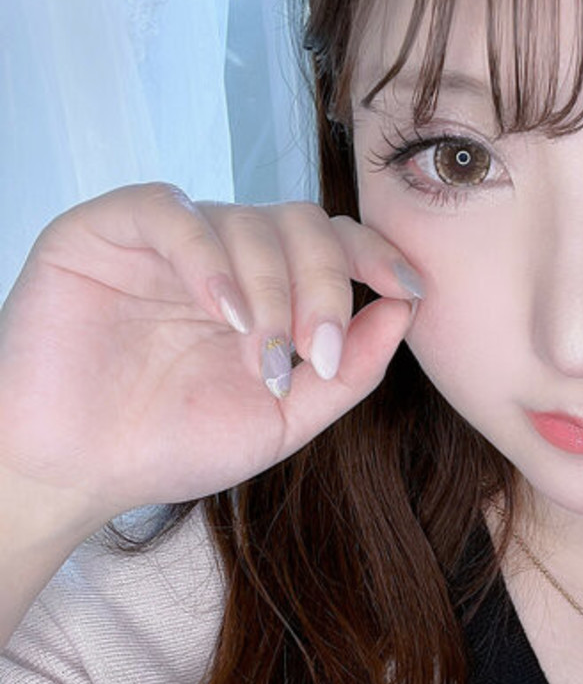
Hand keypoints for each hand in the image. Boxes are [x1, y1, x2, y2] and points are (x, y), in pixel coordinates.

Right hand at [0, 184, 420, 541]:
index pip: (330, 241)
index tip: (408, 290)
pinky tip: (224, 313)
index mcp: (263, 290)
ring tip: (261, 357)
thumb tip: (406, 308)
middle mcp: (219, 256)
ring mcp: (164, 241)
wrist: (73, 472)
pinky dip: (209, 258)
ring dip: (272, 289)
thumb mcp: (282, 419)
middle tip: (317, 353)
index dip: (374, 255)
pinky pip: (170, 211)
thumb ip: (351, 370)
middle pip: (300, 223)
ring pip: (246, 219)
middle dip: (324, 285)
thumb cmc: (169, 447)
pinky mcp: (104, 231)